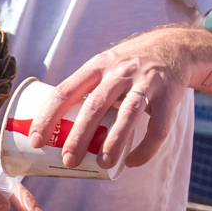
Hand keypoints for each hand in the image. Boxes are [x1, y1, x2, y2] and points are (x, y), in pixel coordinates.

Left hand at [41, 29, 197, 170]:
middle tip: (68, 160)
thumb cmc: (129, 64)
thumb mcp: (104, 65)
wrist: (175, 46)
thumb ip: (86, 89)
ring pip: (127, 114)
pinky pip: (158, 127)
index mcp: (97, 65)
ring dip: (113, 141)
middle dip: (79, 135)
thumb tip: (56, 128)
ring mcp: (146, 82)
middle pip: (94, 105)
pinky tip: (132, 162)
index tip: (36, 140)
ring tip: (102, 164)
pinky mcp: (169, 96)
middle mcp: (119, 72)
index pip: (66, 90)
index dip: (48, 116)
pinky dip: (146, 149)